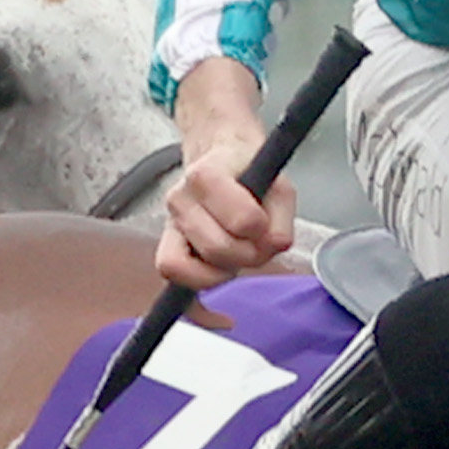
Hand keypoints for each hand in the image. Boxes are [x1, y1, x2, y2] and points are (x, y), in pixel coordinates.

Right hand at [154, 54, 290, 288]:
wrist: (220, 158)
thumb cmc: (249, 173)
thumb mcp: (278, 185)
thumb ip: (282, 217)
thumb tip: (274, 245)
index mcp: (206, 175)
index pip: (239, 219)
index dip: (259, 228)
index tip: (264, 222)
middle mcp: (180, 198)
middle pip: (217, 249)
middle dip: (246, 255)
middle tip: (256, 243)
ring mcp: (170, 223)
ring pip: (192, 266)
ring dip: (224, 270)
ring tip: (236, 254)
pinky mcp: (167, 246)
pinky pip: (172, 276)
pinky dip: (199, 290)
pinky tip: (221, 290)